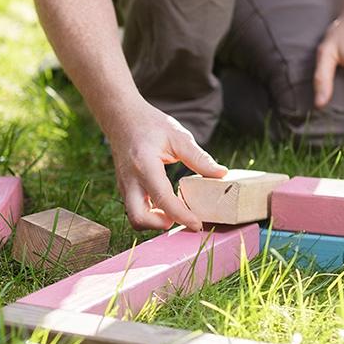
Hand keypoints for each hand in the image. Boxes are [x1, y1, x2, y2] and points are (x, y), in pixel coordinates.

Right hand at [106, 103, 226, 230]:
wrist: (122, 118)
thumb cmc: (150, 124)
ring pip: (135, 217)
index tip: (197, 224)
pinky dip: (151, 213)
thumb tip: (221, 174)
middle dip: (160, 225)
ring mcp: (124, 186)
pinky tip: (166, 204)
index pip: (163, 199)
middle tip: (181, 218)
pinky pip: (135, 209)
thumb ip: (199, 158)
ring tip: (176, 211)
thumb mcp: (178, 137)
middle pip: (138, 218)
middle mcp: (130, 180)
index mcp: (145, 165)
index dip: (181, 215)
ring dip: (155, 221)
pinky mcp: (124, 188)